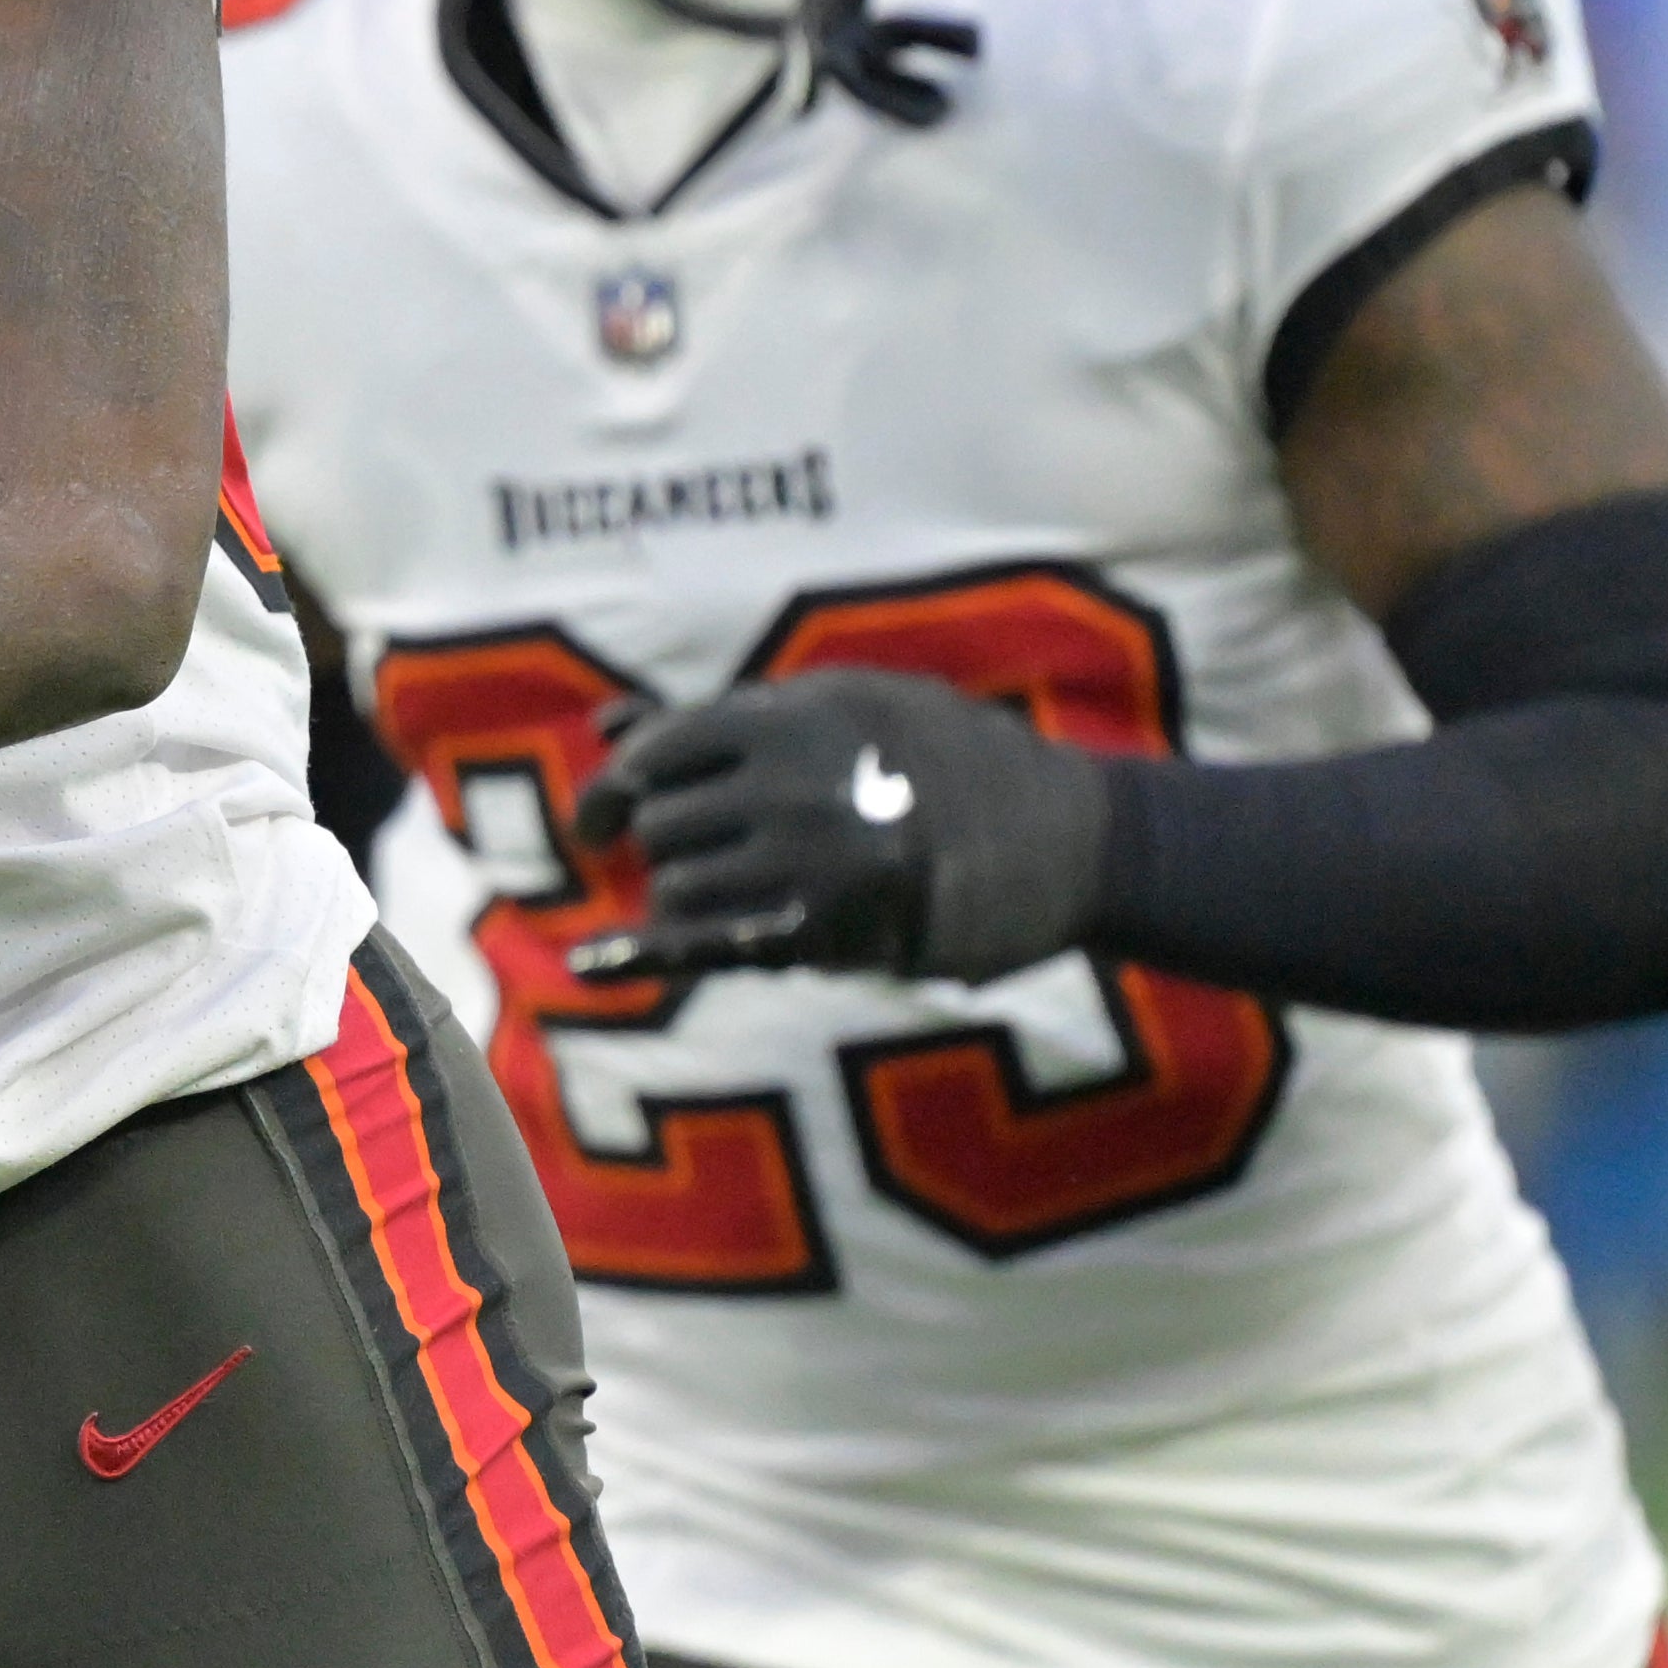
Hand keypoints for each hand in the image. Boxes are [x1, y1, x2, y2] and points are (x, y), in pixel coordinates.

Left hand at [565, 668, 1111, 987]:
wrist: (1073, 835)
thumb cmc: (952, 758)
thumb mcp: (848, 707)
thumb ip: (729, 717)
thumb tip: (609, 725)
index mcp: (796, 715)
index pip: (660, 752)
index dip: (615, 789)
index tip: (599, 820)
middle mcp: (795, 784)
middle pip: (663, 824)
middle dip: (660, 846)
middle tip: (683, 860)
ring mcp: (815, 863)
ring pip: (681, 888)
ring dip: (683, 900)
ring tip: (723, 899)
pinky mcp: (841, 933)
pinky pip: (716, 944)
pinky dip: (646, 953)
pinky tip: (594, 961)